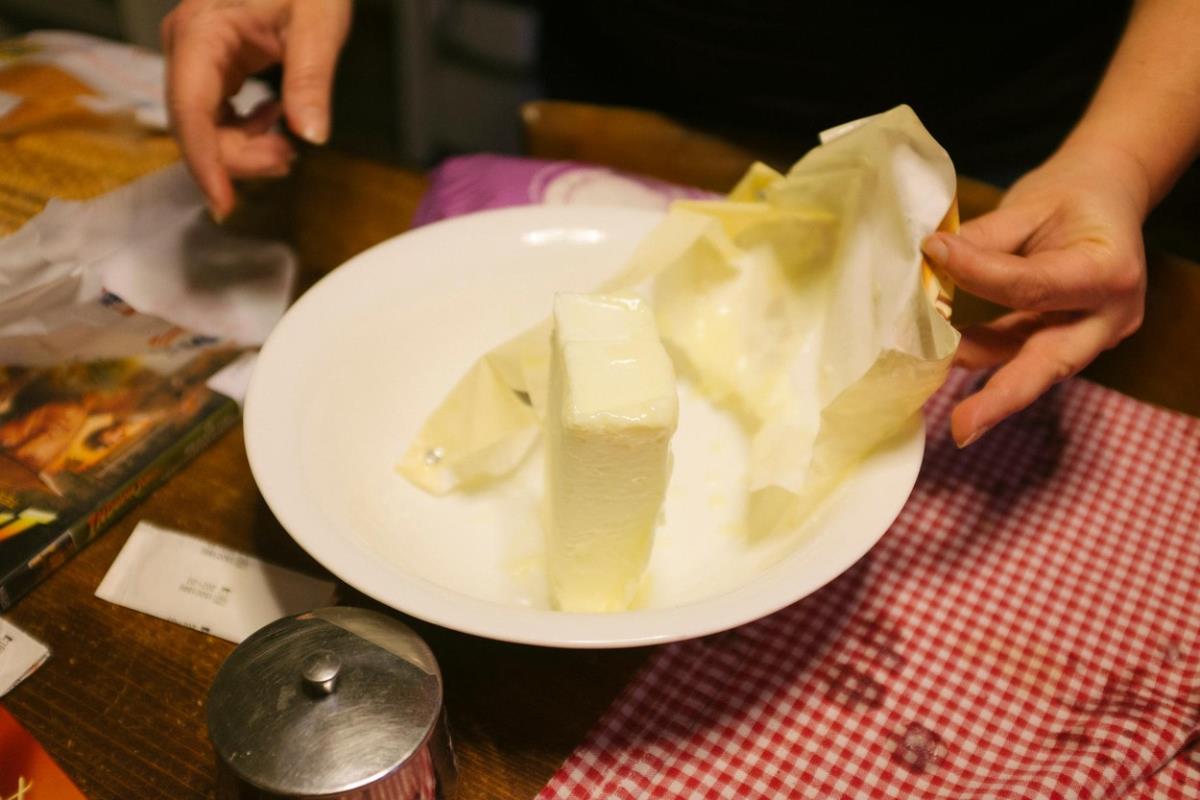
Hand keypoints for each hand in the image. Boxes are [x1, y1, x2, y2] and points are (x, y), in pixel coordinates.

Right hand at [162, 0, 351, 218]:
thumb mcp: (319, 22)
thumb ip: (311, 78)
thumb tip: (311, 134)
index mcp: (202, 31)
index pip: (191, 110)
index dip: (205, 163)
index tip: (224, 204)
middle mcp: (188, 45)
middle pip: (194, 126)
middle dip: (238, 158)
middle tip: (287, 160)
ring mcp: (195, 55)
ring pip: (204, 126)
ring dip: (243, 148)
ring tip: (286, 145)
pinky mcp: (210, 65)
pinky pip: (215, 114)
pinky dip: (244, 131)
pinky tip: (274, 122)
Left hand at [922, 143, 1149, 446]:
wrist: (1109, 197)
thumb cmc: (1070, 197)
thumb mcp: (1030, 205)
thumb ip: (985, 240)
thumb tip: (932, 262)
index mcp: (1109, 272)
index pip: (1034, 285)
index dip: (978, 273)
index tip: (932, 252)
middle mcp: (1110, 316)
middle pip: (1050, 364)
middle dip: (1002, 398)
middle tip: (961, 428)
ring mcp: (1093, 337)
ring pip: (1031, 367)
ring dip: (976, 375)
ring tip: (924, 373)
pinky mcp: (1070, 344)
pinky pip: (1020, 355)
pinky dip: (982, 355)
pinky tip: (943, 351)